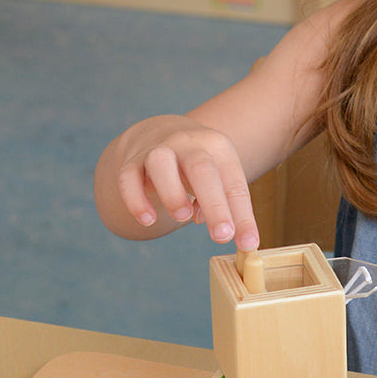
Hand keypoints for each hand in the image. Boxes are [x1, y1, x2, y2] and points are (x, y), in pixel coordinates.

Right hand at [116, 119, 258, 250]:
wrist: (160, 132)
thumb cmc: (198, 166)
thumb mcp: (219, 177)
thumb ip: (225, 205)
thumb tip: (225, 232)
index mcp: (218, 147)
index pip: (234, 183)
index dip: (243, 215)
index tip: (248, 244)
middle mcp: (188, 144)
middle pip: (202, 169)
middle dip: (215, 204)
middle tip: (222, 236)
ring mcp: (157, 149)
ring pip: (161, 163)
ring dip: (173, 193)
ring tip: (183, 217)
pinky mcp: (132, 161)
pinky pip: (128, 178)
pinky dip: (136, 200)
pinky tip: (148, 220)